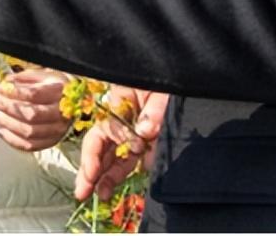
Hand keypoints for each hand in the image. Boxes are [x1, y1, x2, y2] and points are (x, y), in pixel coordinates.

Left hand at [0, 69, 69, 151]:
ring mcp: (57, 130)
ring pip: (29, 132)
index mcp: (59, 93)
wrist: (76, 101)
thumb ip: (24, 77)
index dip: (13, 92)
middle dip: (7, 107)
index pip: (34, 95)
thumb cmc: (56, 86)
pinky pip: (30, 146)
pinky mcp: (51, 142)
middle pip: (30, 114)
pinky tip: (2, 130)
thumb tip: (5, 82)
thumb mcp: (44, 74)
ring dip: (7, 123)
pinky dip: (13, 140)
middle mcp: (61, 113)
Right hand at [74, 86, 168, 202]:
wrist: (194, 82)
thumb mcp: (163, 90)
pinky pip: (131, 163)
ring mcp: (136, 134)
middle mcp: (124, 120)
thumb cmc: (172, 79)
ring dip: (104, 177)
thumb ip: (154, 110)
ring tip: (96, 196)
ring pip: (114, 158)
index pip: (103, 129)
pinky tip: (109, 190)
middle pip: (101, 146)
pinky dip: (120, 176)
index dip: (96, 152)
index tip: (94, 171)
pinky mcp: (148, 146)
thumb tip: (143, 130)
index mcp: (121, 101)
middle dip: (90, 169)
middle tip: (82, 191)